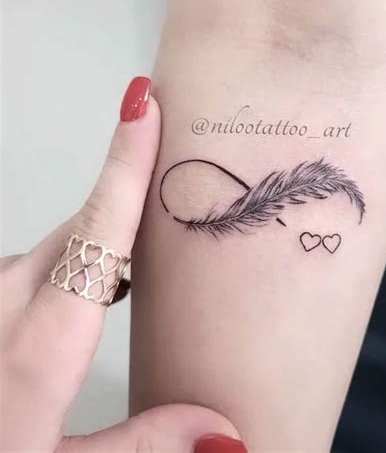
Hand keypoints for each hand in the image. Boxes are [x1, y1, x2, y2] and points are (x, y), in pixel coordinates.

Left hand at [0, 77, 244, 452]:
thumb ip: (144, 443)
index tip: (143, 105)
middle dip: (131, 195)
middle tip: (178, 161)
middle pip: (85, 224)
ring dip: (106, 233)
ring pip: (63, 239)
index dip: (125, 166)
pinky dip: (80, 252)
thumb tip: (225, 433)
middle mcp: (7, 299)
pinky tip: (99, 277)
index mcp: (38, 343)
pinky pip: (43, 256)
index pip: (98, 232)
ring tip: (153, 239)